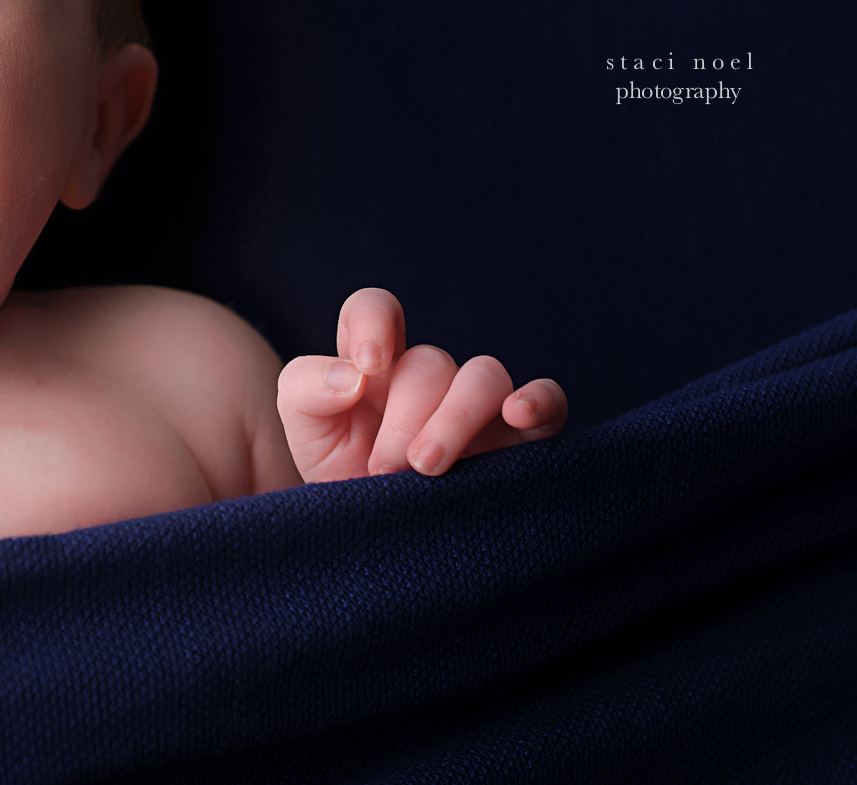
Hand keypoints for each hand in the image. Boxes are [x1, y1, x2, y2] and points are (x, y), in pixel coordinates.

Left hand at [277, 288, 565, 482]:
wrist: (378, 547)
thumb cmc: (341, 478)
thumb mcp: (307, 432)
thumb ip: (307, 388)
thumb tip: (353, 376)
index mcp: (375, 366)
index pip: (376, 309)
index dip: (374, 322)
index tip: (368, 369)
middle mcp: (429, 378)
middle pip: (430, 362)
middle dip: (404, 419)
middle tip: (384, 469)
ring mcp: (478, 404)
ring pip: (484, 376)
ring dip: (454, 419)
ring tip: (427, 468)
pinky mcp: (521, 438)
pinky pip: (548, 400)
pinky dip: (539, 400)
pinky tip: (519, 415)